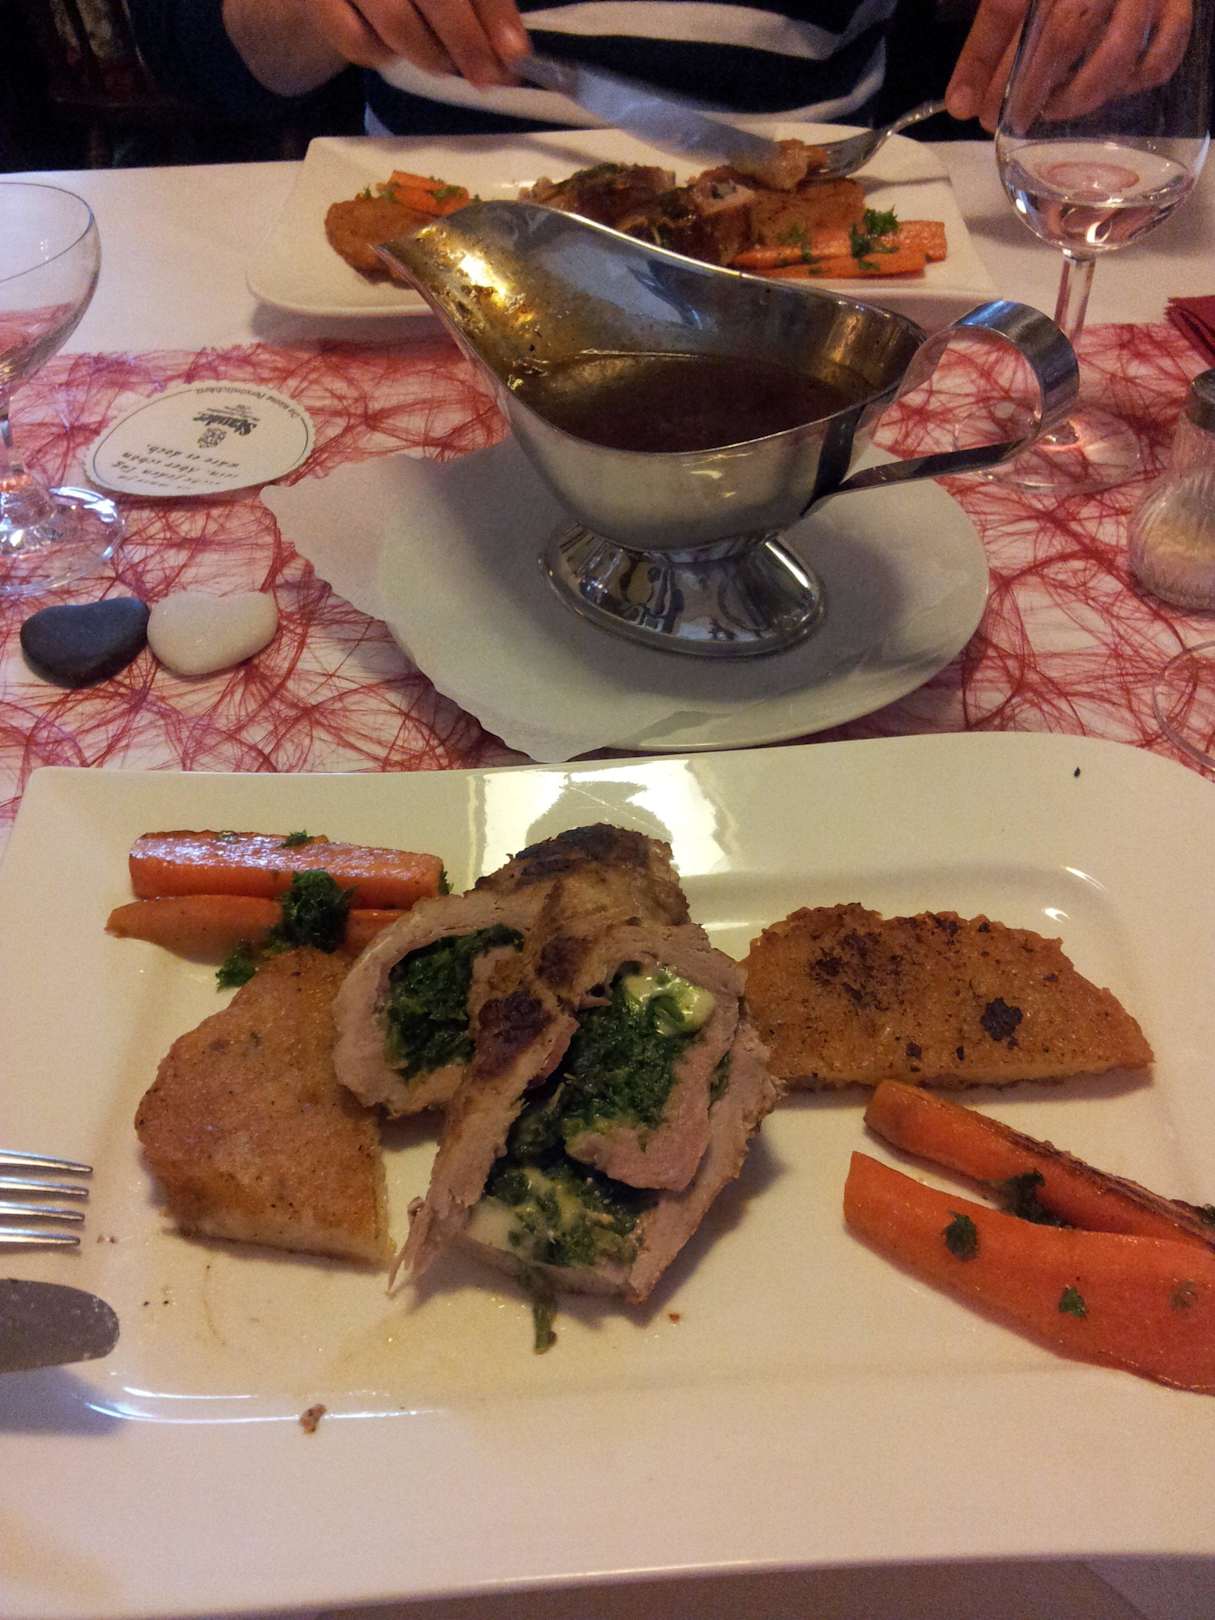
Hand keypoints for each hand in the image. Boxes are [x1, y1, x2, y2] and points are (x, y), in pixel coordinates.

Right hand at [310, 0, 530, 86]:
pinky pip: (356, 42)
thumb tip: (511, 50)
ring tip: (442, 60)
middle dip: (467, 43)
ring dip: (428, 54)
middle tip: (486, 76)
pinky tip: (393, 48)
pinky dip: (382, 55)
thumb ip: (483, 2)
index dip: (494, 12)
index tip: (515, 52)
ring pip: (396, 24)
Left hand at [946, 0, 1193, 131]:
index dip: (986, 65)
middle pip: (1063, 34)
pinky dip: (1133, 84)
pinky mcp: (1178, 8)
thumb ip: (989, 41)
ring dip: (1078, 95)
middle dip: (1030, 89)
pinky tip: (1107, 91)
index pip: (1007, 8)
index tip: (972, 109)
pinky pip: (1160, 59)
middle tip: (1013, 119)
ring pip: (1115, 54)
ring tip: (1054, 108)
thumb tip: (961, 106)